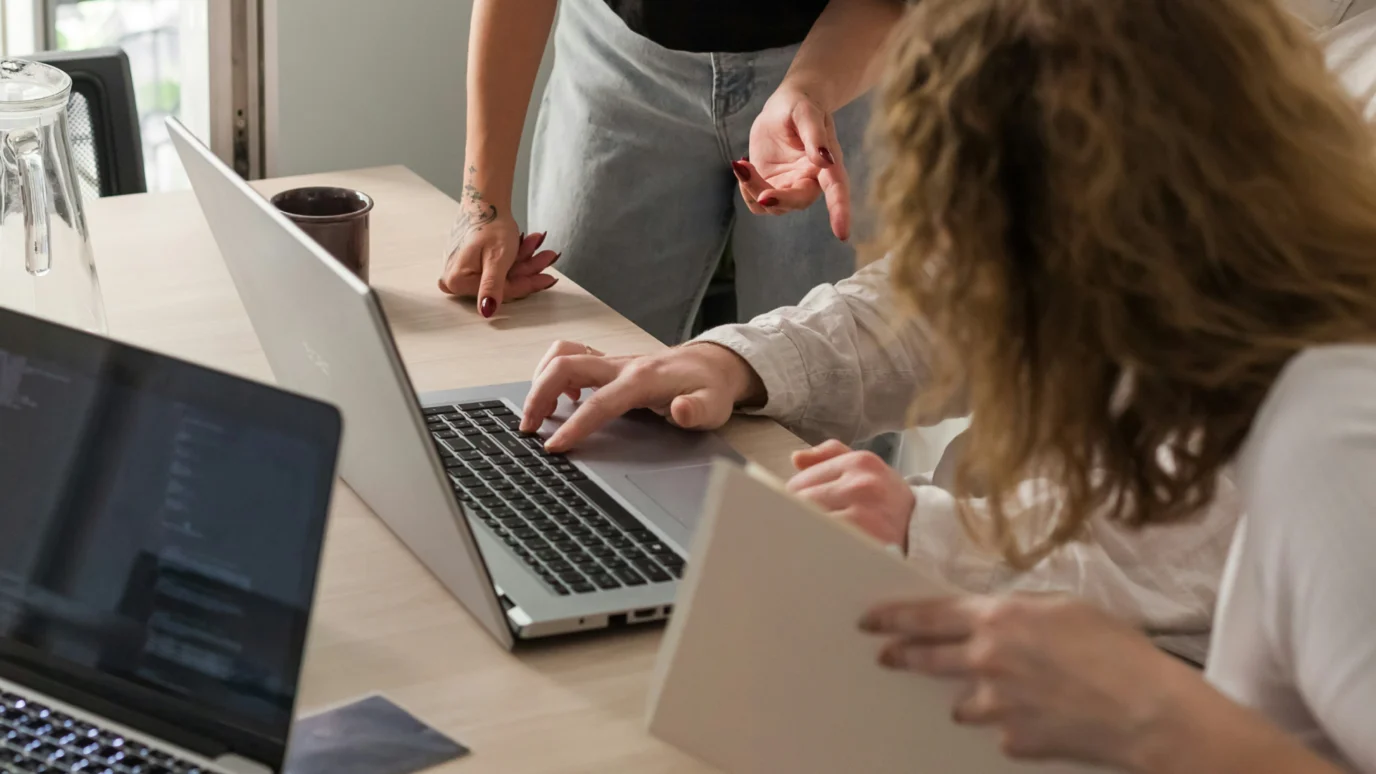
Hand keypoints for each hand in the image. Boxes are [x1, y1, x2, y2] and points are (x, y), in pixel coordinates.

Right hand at [438, 211, 559, 316]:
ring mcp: (464, 271)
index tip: (548, 278)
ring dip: (525, 261)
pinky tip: (529, 244)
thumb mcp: (496, 259)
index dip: (525, 284)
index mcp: (457, 281)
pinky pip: (499, 268)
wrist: (485, 201)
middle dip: (528, 268)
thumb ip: (492, 287)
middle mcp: (456, 279)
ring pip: (504, 275)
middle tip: (548, 256)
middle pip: (502, 284)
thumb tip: (487, 311)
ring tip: (538, 244)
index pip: (499, 293)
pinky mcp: (472, 264)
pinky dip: (516, 257)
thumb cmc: (489, 224)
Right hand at [520, 342, 764, 451]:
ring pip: (563, 356)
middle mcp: (621, 364)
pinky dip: (554, 373)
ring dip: (540, 380)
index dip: (574, 426)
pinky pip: (571, 356)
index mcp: (643, 379)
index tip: (554, 446)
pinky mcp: (608, 362)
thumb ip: (696, 411)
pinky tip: (563, 398)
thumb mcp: (713, 406)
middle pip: (565, 366)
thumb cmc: (710, 388)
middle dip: (539, 395)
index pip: (599, 403)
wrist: (715, 363)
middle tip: (528, 428)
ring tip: (536, 413)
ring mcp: (612, 361)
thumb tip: (680, 410)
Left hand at [736, 84, 850, 239]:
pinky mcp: (772, 187)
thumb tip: (826, 161)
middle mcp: (811, 181)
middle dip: (777, 198)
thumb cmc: (801, 105)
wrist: (785, 107)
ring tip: (741, 163)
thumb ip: (815, 136)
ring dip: (753, 189)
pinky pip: (758, 203)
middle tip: (754, 182)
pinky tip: (742, 167)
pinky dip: (746, 189)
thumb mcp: (806, 112)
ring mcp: (791, 187)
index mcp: (828, 164)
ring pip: (773, 205)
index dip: (840, 211)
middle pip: (797, 201)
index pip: (837, 189)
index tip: (842, 234)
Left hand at [788, 440, 913, 549]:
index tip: (792, 515)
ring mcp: (865, 514)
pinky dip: (817, 549)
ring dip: (803, 534)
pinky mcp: (866, 542)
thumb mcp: (867, 470)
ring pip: (810, 523)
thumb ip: (832, 456)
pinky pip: (825, 543)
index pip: (800, 483)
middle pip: (801, 503)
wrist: (924, 531)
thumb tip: (796, 458)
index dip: (791, 502)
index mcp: (860, 462)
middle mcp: (863, 484)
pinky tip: (820, 554)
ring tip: (808, 541)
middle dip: (794, 518)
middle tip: (796, 531)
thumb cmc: (887, 501)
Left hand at [859, 594, 1195, 767]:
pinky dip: (1013, 724)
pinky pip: (1000, 731)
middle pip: (926, 658)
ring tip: (1004, 693)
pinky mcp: (1010, 741)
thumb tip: (997, 617)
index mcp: (998, 618)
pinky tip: (1044, 718)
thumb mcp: (1065, 607)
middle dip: (902, 655)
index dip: (893, 617)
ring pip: (961, 702)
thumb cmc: (1117, 651)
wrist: (1146, 712)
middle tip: (888, 655)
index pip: (926, 616)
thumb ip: (1019, 611)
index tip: (870, 621)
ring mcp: (995, 706)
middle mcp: (986, 660)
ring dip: (972, 696)